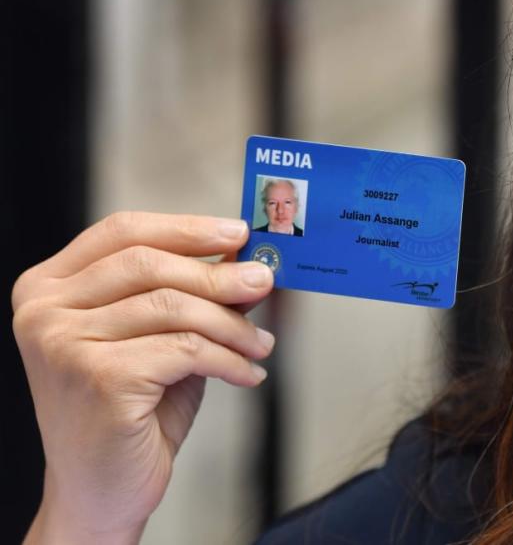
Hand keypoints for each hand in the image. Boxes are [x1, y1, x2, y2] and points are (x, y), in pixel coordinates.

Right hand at [12, 212, 274, 543]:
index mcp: (48, 287)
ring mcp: (64, 344)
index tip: (238, 232)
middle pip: (150, 263)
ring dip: (233, 325)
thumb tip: (245, 257)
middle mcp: (44, 311)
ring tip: (260, 344)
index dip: (186, 227)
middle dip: (219, 274)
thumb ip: (188, 292)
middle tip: (264, 283)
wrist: (102, 490)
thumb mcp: (158, 336)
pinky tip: (248, 373)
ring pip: (174, 306)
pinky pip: (186, 349)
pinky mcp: (97, 377)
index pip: (122, 231)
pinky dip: (229, 359)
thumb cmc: (130, 409)